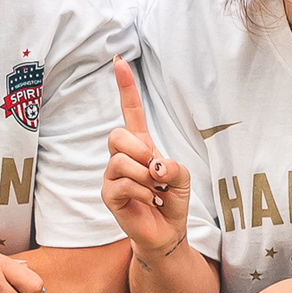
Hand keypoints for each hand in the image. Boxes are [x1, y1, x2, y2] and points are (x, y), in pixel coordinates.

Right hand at [102, 58, 191, 261]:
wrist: (167, 232)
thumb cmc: (172, 200)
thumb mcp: (183, 178)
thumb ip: (173, 166)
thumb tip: (153, 167)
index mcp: (141, 145)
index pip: (131, 111)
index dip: (126, 87)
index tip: (118, 61)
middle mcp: (122, 157)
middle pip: (116, 134)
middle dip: (138, 149)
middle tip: (154, 170)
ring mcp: (112, 175)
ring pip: (120, 161)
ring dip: (145, 177)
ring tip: (154, 191)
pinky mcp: (108, 195)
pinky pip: (121, 183)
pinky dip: (141, 191)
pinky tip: (148, 200)